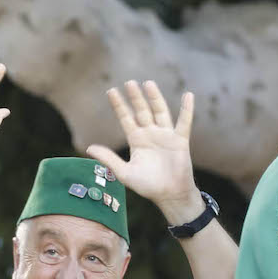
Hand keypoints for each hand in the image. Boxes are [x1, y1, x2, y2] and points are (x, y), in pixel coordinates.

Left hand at [86, 81, 199, 223]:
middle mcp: (151, 134)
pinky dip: (187, 110)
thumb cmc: (148, 186)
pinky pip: (184, 122)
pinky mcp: (180, 141)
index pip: (126, 118)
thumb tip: (88, 148)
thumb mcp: (124, 173)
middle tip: (129, 82)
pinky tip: (188, 95)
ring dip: (155, 98)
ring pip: (160, 112)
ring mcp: (166, 136)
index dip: (119, 105)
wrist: (169, 195)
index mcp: (137, 140)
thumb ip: (108, 159)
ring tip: (148, 83)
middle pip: (142, 111)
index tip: (111, 91)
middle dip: (135, 98)